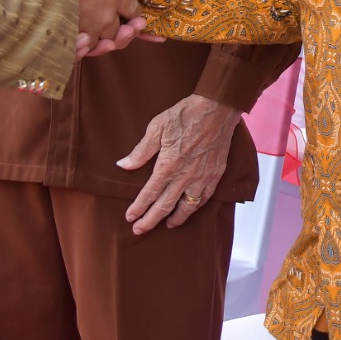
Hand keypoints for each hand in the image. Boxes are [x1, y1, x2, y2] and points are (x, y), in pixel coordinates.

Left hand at [118, 93, 240, 233]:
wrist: (216, 109)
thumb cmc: (185, 115)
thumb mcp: (157, 128)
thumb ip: (141, 151)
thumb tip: (124, 165)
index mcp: (168, 166)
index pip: (149, 194)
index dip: (138, 208)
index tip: (130, 218)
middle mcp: (184, 176)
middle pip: (165, 206)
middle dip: (150, 221)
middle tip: (140, 230)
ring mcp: (202, 177)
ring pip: (187, 207)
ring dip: (175, 219)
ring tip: (167, 225)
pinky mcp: (215, 174)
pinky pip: (204, 198)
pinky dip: (195, 207)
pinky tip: (190, 209)